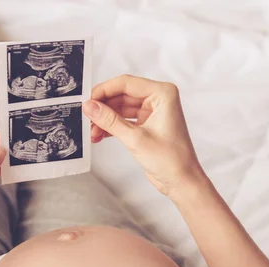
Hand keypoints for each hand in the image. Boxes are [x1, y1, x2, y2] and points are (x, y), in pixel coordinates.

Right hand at [82, 75, 205, 196]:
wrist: (181, 182)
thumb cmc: (171, 160)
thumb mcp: (135, 138)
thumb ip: (110, 121)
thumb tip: (90, 107)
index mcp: (162, 94)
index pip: (126, 83)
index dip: (104, 91)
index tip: (87, 100)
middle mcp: (158, 99)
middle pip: (121, 95)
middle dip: (103, 108)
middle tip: (86, 118)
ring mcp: (152, 112)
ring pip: (120, 109)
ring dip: (105, 120)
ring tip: (92, 132)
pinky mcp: (146, 126)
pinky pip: (124, 120)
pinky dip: (111, 127)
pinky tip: (99, 135)